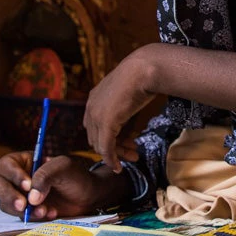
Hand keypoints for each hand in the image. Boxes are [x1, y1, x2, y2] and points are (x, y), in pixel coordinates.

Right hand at [0, 151, 130, 220]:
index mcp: (24, 161)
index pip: (6, 165)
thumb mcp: (63, 169)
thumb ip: (45, 176)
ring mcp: (20, 195)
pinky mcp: (26, 211)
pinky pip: (19, 216)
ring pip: (5, 203)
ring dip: (22, 210)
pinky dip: (32, 217)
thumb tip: (30, 198)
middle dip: (9, 195)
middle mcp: (17, 177)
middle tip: (24, 205)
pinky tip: (50, 213)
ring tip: (45, 210)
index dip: (13, 175)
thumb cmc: (76, 177)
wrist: (88, 198)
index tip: (28, 186)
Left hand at [84, 47, 157, 171]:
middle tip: (132, 152)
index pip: (95, 125)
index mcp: (94, 98)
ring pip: (101, 145)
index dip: (109, 136)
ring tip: (133, 158)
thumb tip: (129, 113)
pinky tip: (119, 166)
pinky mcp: (105, 124)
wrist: (144, 69)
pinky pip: (106, 148)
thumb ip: (122, 104)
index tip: (128, 141)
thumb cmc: (141, 76)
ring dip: (116, 155)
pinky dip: (111, 159)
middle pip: (96, 137)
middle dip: (114, 147)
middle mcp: (91, 107)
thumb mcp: (127, 91)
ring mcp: (96, 116)